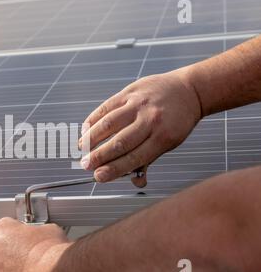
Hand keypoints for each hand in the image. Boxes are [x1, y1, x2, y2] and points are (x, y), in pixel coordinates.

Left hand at [0, 217, 70, 271]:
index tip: (26, 239)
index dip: (19, 233)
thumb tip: (41, 234)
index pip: (6, 227)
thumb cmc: (51, 255)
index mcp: (2, 231)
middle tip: (28, 257)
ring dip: (8, 270)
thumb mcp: (49, 230)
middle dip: (11, 252)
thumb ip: (37, 230)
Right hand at [79, 70, 201, 185]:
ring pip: (109, 123)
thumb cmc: (177, 120)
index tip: (98, 176)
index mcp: (163, 137)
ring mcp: (139, 104)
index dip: (114, 169)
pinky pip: (106, 107)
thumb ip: (149, 160)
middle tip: (85, 165)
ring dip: (92, 138)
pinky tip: (86, 130)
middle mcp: (150, 120)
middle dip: (99, 156)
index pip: (134, 158)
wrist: (189, 89)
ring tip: (82, 148)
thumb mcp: (170, 143)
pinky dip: (93, 120)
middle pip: (120, 142)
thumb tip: (136, 181)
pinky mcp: (130, 92)